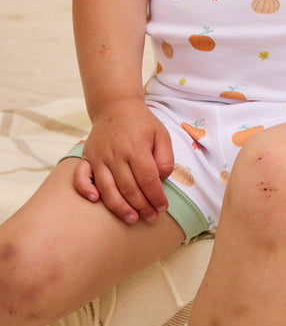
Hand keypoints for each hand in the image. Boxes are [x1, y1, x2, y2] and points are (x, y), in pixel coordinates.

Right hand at [73, 100, 174, 223]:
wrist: (115, 106)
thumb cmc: (142, 123)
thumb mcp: (161, 134)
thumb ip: (165, 158)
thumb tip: (160, 180)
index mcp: (136, 147)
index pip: (148, 179)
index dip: (156, 196)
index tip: (163, 207)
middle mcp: (116, 154)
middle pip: (129, 188)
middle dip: (142, 206)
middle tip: (151, 218)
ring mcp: (99, 157)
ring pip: (107, 188)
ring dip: (119, 207)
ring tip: (132, 219)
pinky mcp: (87, 158)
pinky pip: (80, 177)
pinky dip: (85, 189)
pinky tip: (95, 200)